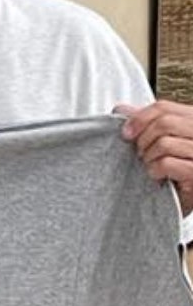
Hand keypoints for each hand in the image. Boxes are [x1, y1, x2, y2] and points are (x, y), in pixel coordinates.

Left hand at [119, 100, 192, 214]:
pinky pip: (166, 164)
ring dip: (149, 157)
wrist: (185, 198)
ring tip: (152, 166)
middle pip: (163, 123)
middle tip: (141, 154)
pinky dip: (154, 171)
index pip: (164, 107)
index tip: (126, 133)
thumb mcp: (162, 139)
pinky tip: (158, 176)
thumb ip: (145, 122)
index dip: (139, 118)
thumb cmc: (175, 169)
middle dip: (143, 140)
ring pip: (164, 144)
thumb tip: (121, 109)